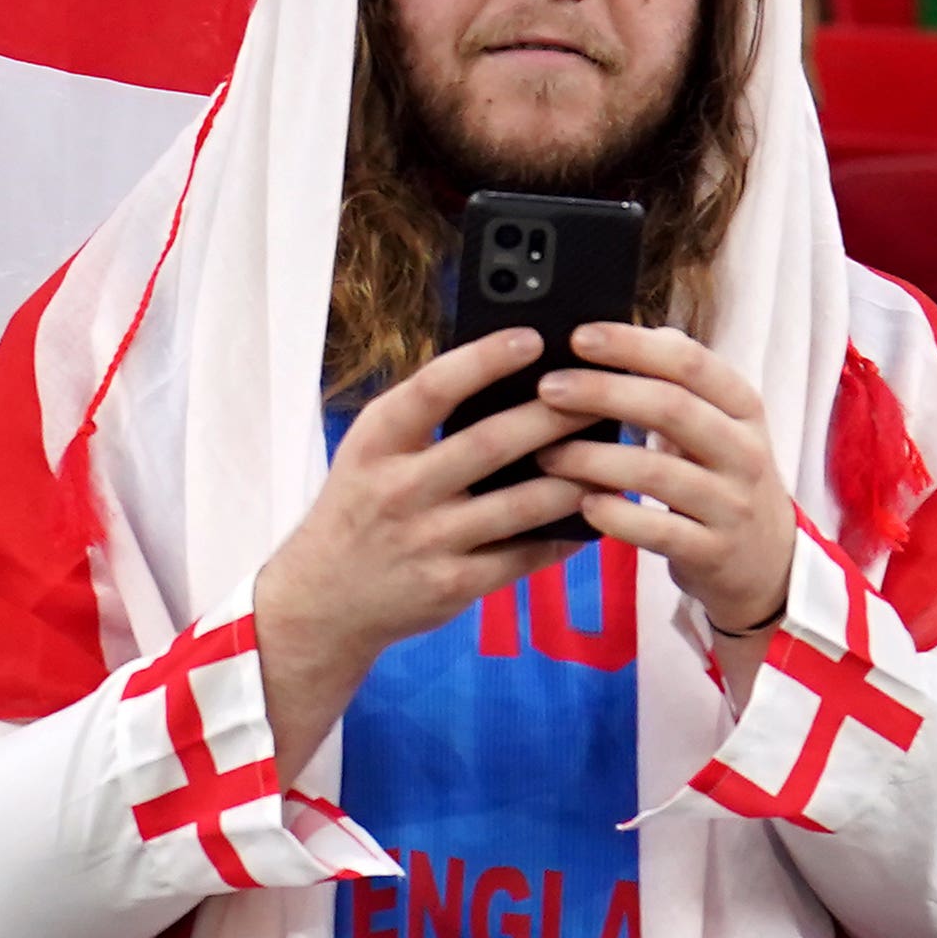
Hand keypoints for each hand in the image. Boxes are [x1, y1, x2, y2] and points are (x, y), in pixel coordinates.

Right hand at [252, 326, 594, 707]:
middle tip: (603, 395)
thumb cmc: (360, 509)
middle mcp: (398, 489)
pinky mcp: (452, 585)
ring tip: (615, 458)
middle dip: (554, 417)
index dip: (483, 360)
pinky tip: (593, 516)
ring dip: (574, 479)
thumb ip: (422, 421)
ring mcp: (426, 541)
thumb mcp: (370, 454)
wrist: (322, 599)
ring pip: (521, 504)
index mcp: (375, 443)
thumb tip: (507, 380)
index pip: (432, 389)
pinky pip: (524, 556)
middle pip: (490, 444)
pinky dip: (565, 535)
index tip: (532, 338)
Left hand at [537, 321, 799, 635]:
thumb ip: (675, 381)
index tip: (578, 336)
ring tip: (546, 454)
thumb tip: (618, 333)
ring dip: (592, 459)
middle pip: (671, 409)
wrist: (766, 561)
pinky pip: (657, 531)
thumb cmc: (719, 476)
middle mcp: (745, 452)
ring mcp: (732, 504)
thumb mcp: (716, 423)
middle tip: (547, 388)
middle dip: (603, 393)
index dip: (633, 345)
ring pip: (657, 473)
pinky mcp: (713, 552)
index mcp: (743, 408)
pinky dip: (615, 515)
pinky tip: (582, 504)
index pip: (691, 363)